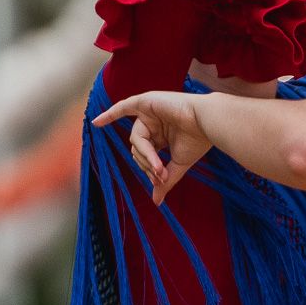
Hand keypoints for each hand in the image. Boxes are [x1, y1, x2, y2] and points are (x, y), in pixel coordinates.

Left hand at [93, 92, 212, 204]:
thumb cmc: (197, 141)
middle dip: (148, 163)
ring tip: (159, 165)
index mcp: (161, 136)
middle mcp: (154, 124)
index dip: (150, 168)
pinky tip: (96, 123)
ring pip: (136, 138)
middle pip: (137, 148)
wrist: (208, 123)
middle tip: (161, 173)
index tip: (162, 179)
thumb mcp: (177, 165)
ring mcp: (149, 112)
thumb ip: (163, 180)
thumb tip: (156, 202)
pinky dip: (110, 114)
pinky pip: (123, 107)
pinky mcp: (147, 102)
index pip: (145, 155)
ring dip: (146, 155)